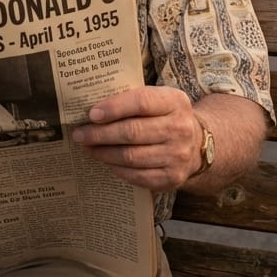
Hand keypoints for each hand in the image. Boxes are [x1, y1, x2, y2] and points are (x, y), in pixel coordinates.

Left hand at [71, 86, 200, 190]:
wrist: (197, 144)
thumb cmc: (164, 116)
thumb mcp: (157, 99)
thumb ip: (130, 99)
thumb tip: (91, 110)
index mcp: (174, 102)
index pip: (141, 102)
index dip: (114, 108)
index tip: (91, 114)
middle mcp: (180, 129)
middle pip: (132, 132)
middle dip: (100, 134)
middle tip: (79, 134)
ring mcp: (178, 156)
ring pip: (131, 156)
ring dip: (104, 153)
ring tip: (87, 148)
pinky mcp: (173, 177)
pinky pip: (137, 175)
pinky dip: (117, 169)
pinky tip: (106, 161)